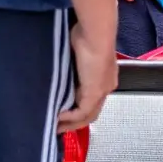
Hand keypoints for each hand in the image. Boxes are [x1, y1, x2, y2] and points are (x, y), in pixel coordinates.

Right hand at [59, 17, 117, 133]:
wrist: (95, 34)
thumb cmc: (87, 35)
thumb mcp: (77, 53)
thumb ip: (72, 66)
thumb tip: (61, 72)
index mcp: (105, 76)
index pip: (93, 99)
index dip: (80, 109)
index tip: (64, 113)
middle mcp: (105, 86)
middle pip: (92, 112)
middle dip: (75, 122)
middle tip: (59, 127)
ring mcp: (101, 91)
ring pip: (88, 115)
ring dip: (72, 124)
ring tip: (57, 127)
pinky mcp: (94, 93)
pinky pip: (82, 112)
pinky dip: (69, 118)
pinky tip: (58, 118)